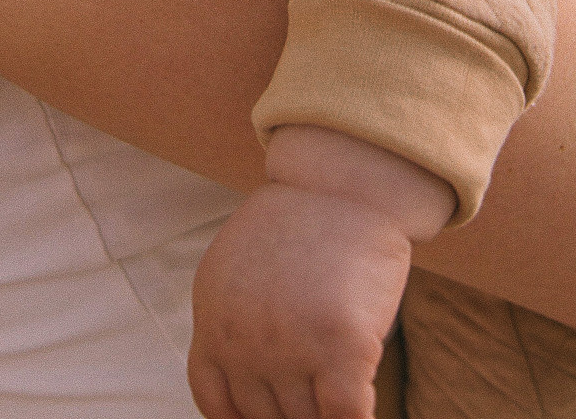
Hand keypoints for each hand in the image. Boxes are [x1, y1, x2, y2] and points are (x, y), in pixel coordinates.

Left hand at [187, 126, 455, 418]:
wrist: (346, 179)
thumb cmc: (305, 225)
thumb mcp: (244, 270)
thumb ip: (237, 326)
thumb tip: (249, 396)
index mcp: (213, 318)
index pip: (218, 405)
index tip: (270, 414)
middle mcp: (242, 338)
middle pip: (265, 416)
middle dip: (293, 408)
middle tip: (314, 386)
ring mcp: (290, 345)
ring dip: (324, 408)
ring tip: (338, 378)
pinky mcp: (341, 346)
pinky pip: (346, 416)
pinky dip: (354, 417)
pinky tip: (362, 399)